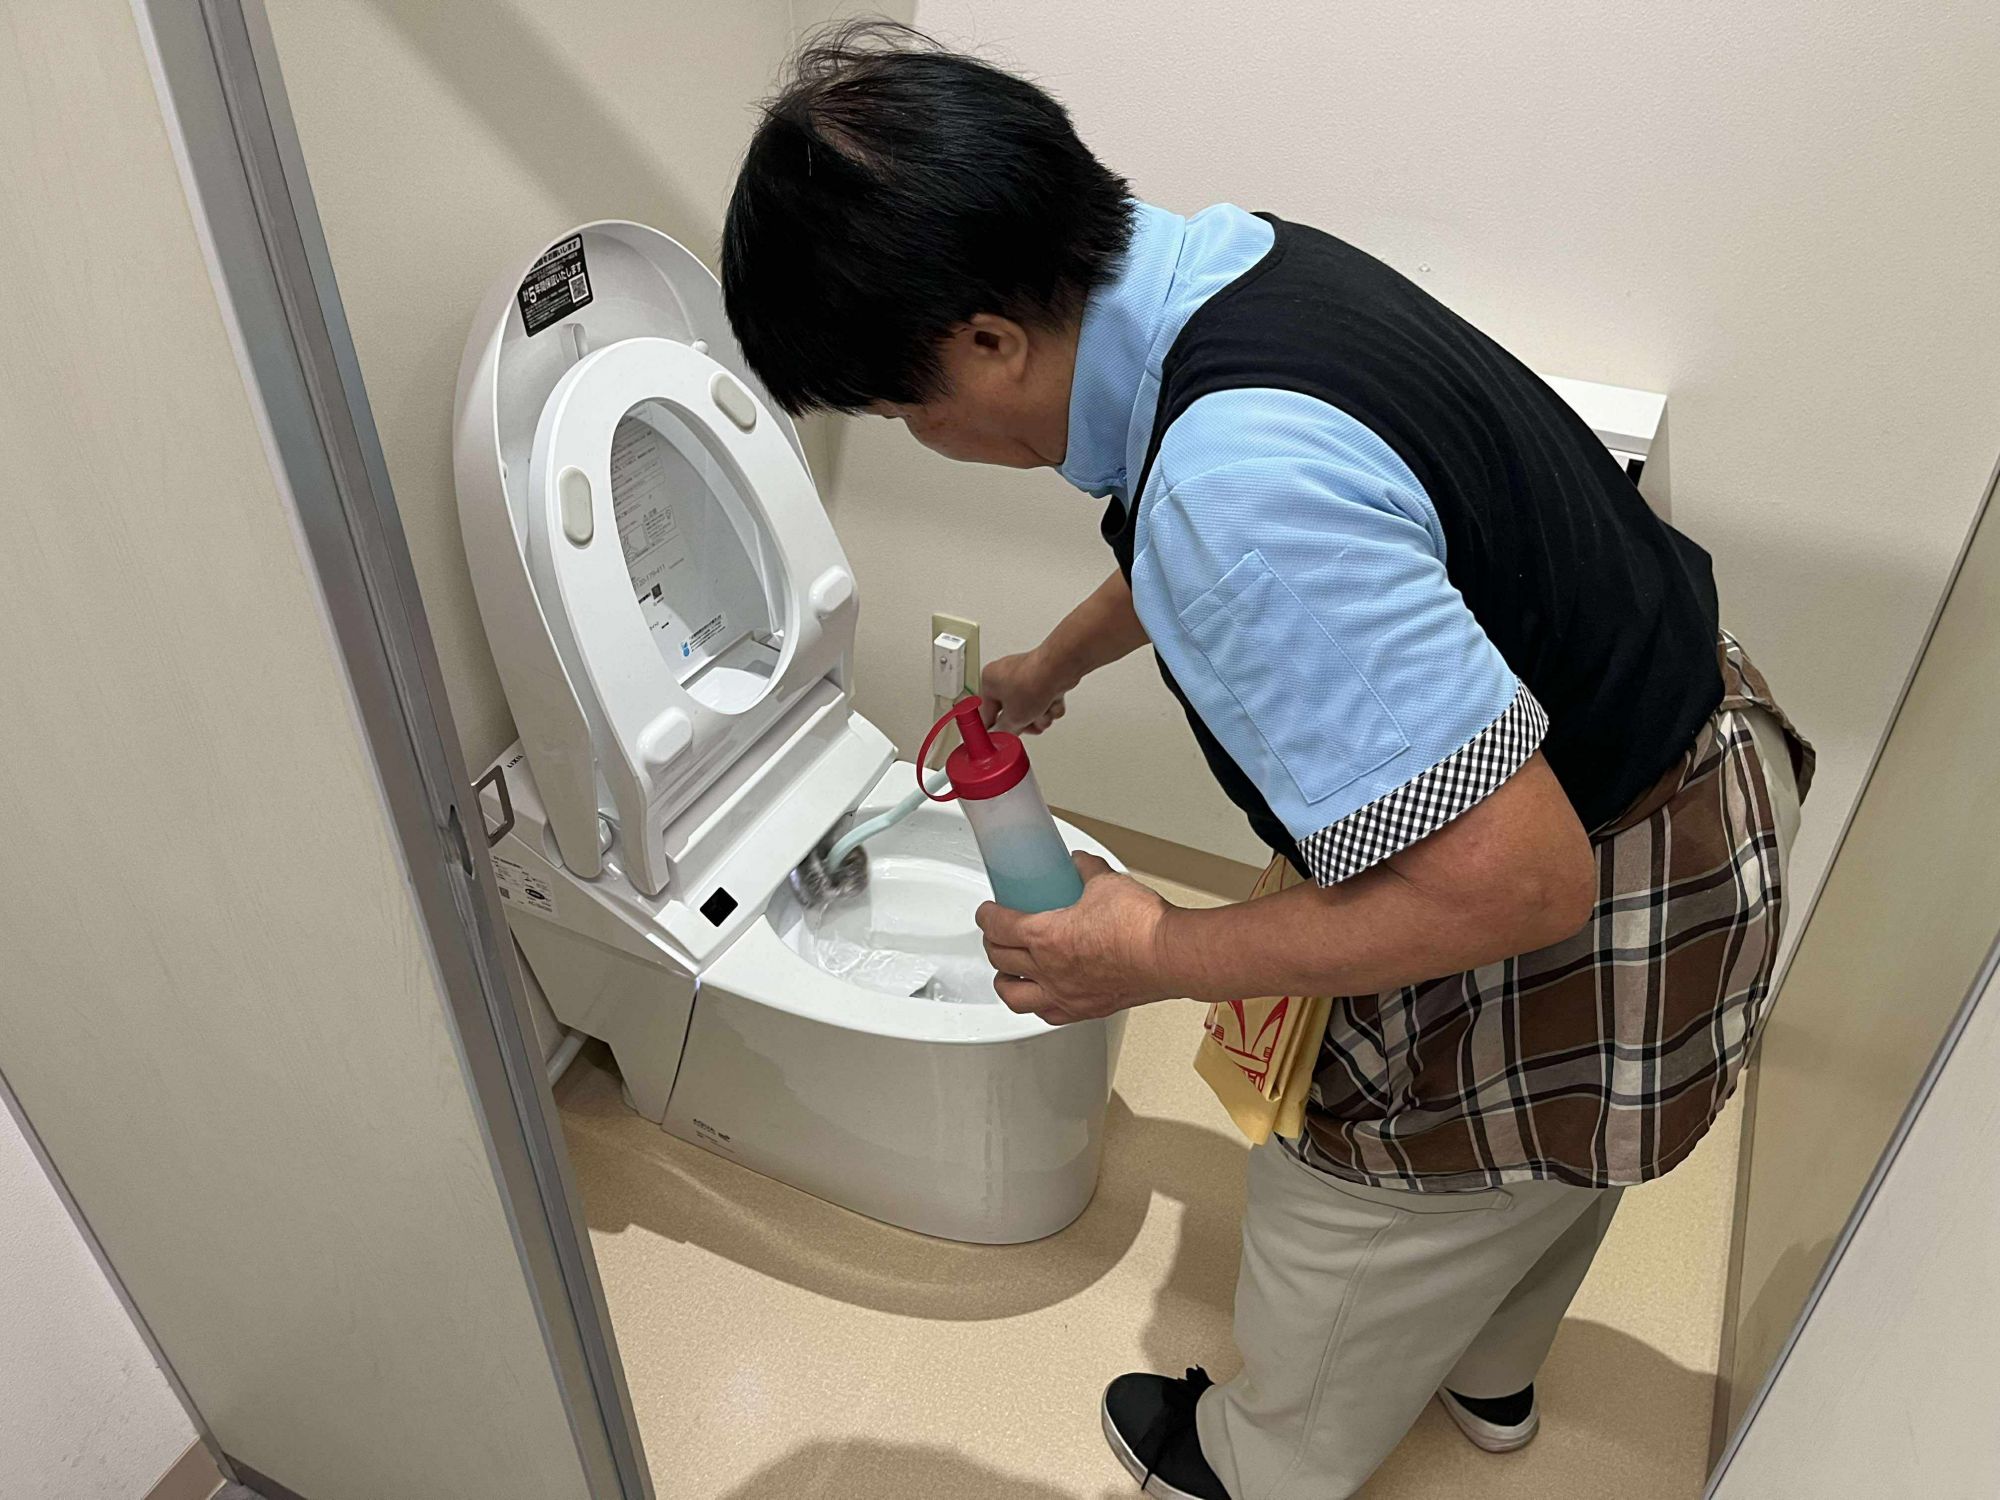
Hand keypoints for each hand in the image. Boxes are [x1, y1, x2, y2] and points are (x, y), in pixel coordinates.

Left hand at [976, 855, 1175, 1024]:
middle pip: (1000, 960)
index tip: (987, 912)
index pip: (997, 927)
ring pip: (1015, 996)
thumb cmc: (1141, 925)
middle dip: (992, 945)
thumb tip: (1078, 864)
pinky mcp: (1086, 1009)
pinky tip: (1043, 997)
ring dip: (1005, 982)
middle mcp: (1049, 970)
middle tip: (997, 935)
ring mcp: (1065, 994)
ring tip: (1008, 973)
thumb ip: (1085, 871)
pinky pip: (1048, 1014)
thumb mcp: (1106, 882)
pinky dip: (1038, 1005)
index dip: (986, 916)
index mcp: (1045, 936)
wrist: (1169, 955)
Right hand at [979, 648, 1074, 734]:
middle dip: (1025, 722)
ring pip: (1031, 710)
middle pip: (1012, 713)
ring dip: (1040, 716)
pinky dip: (1051, 706)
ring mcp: (1026, 677)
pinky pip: (1045, 701)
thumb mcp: (1014, 718)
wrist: (1060, 668)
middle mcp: (1006, 676)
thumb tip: (1002, 736)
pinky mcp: (1044, 679)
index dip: (994, 730)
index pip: (985, 714)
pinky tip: (1053, 702)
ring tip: (1044, 711)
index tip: (999, 740)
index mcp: (990, 681)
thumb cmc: (1033, 681)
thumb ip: (1004, 731)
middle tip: (1030, 723)